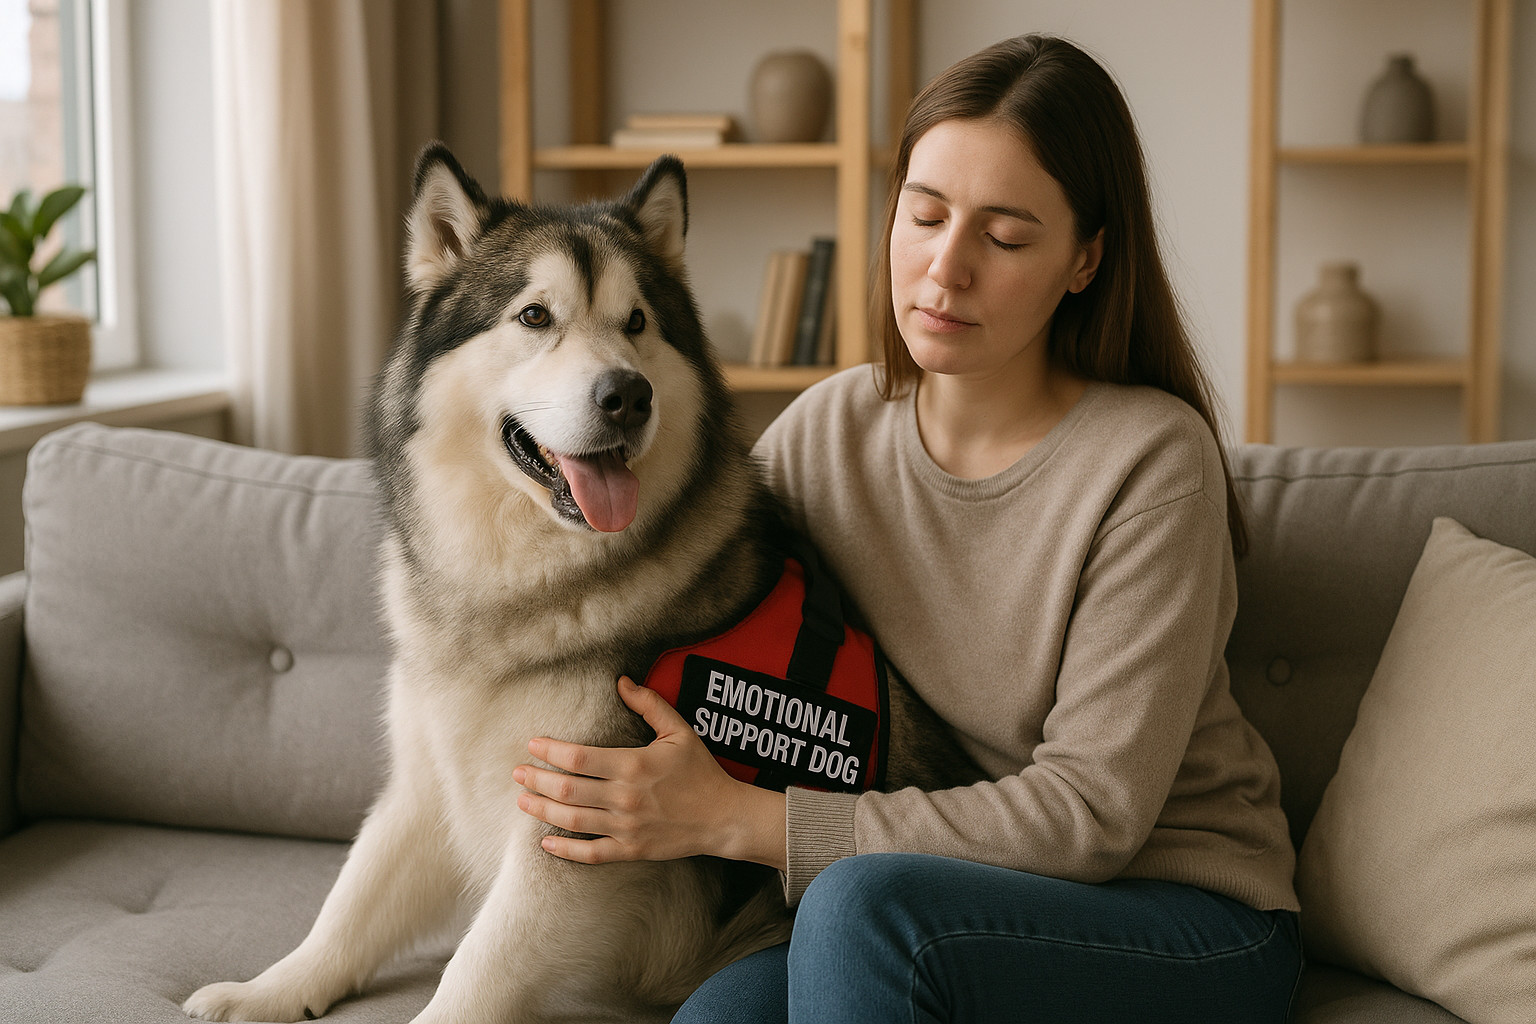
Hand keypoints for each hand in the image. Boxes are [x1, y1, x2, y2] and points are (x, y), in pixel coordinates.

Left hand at [514, 677, 786, 868]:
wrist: (723, 817)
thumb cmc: (701, 771)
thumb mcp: (680, 730)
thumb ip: (649, 704)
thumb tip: (622, 681)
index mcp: (633, 765)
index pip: (579, 758)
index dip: (550, 751)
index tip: (532, 745)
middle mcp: (625, 797)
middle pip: (568, 789)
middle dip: (537, 780)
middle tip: (517, 773)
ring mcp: (626, 826)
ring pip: (573, 820)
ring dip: (543, 810)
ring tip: (523, 799)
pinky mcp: (631, 849)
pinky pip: (591, 853)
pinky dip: (565, 850)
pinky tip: (545, 842)